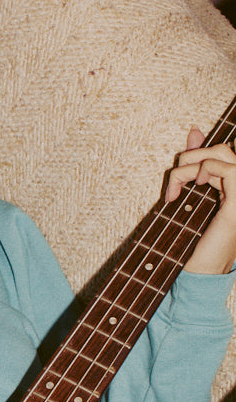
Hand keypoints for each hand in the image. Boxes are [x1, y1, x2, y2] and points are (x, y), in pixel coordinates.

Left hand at [165, 127, 235, 273]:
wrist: (198, 271)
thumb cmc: (192, 240)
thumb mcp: (188, 196)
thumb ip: (194, 165)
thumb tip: (195, 130)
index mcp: (231, 187)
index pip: (220, 152)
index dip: (196, 151)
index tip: (175, 177)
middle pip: (221, 149)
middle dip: (189, 157)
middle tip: (173, 183)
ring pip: (221, 155)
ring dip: (189, 166)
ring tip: (176, 190)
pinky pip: (227, 169)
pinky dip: (204, 171)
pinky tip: (191, 189)